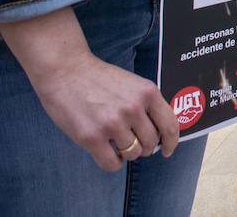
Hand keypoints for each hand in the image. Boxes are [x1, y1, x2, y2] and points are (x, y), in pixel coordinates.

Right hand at [29, 52, 179, 171]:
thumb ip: (147, 104)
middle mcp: (133, 108)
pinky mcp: (92, 137)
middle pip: (151, 143)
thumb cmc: (98, 78)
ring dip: (126, 153)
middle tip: (132, 142)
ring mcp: (113, 123)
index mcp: (147, 93)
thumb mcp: (133, 84)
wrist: (65, 71)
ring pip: (133, 154)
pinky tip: (107, 152)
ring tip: (116, 143)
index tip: (166, 151)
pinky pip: (112, 164)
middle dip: (144, 147)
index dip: (171, 143)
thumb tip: (159, 133)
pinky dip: (113, 163)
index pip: (170, 125)